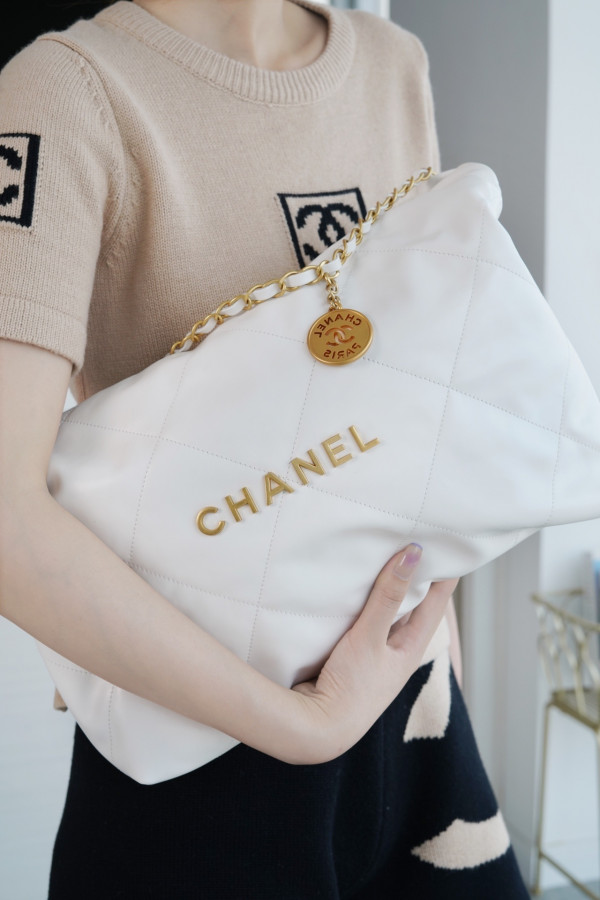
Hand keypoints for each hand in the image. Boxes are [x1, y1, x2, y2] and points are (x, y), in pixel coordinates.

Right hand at [290, 545, 457, 762]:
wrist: (316, 728)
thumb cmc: (351, 689)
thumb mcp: (370, 636)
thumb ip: (388, 595)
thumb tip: (413, 552)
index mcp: (412, 647)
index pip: (437, 600)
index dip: (444, 571)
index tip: (450, 541)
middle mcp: (397, 648)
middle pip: (412, 602)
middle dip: (415, 572)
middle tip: (416, 536)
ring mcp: (373, 652)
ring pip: (385, 609)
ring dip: (387, 584)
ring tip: (387, 550)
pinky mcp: (351, 653)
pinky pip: (362, 618)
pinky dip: (363, 599)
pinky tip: (354, 584)